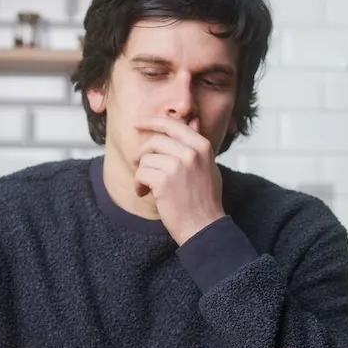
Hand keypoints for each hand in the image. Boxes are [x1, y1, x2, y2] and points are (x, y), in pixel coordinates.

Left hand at [134, 117, 225, 244]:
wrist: (204, 226)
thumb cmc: (205, 200)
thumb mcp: (209, 166)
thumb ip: (198, 144)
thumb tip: (194, 121)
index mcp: (202, 146)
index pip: (173, 125)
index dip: (153, 122)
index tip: (139, 125)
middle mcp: (191, 153)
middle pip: (155, 141)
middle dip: (143, 153)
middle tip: (139, 165)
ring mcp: (177, 165)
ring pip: (146, 158)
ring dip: (142, 173)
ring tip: (148, 186)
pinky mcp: (163, 180)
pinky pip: (141, 173)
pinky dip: (139, 184)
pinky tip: (145, 193)